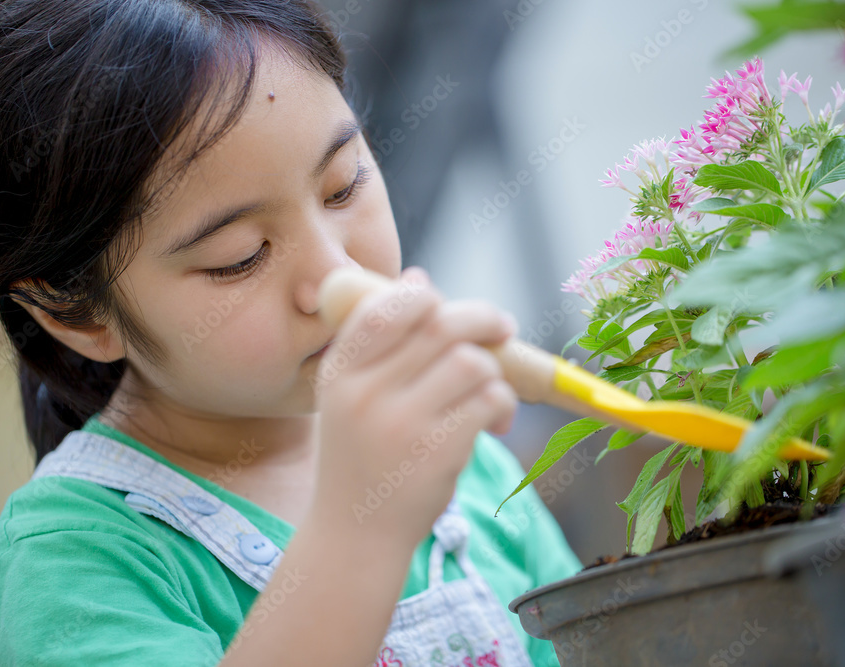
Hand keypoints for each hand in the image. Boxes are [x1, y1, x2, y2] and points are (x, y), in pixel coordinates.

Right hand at [312, 266, 518, 546]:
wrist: (356, 534)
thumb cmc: (360, 457)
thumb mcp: (350, 396)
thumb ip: (379, 341)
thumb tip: (418, 278)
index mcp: (341, 371)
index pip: (386, 307)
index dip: (425, 296)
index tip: (446, 305)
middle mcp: (366, 393)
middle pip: (441, 325)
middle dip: (482, 319)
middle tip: (502, 327)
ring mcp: (402, 423)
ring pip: (472, 362)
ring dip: (493, 372)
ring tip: (490, 397)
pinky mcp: (438, 451)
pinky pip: (490, 400)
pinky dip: (503, 405)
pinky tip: (495, 423)